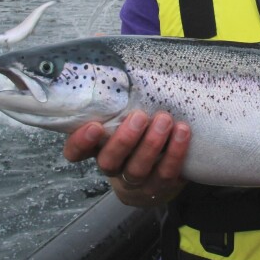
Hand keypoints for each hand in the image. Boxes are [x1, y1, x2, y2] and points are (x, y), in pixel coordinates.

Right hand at [63, 110, 190, 206]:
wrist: (160, 171)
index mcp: (98, 149)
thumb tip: (126, 72)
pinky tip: (182, 132)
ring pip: (139, 169)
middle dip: (124, 140)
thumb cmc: (139, 133)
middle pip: (110, 161)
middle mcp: (114, 168)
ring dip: (152, 144)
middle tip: (139, 117)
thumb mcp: (124, 120)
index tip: (94, 126)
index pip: (76, 152)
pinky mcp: (160, 187)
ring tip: (165, 120)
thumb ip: (120, 106)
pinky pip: (167, 174)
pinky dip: (175, 152)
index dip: (81, 142)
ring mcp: (136, 182)